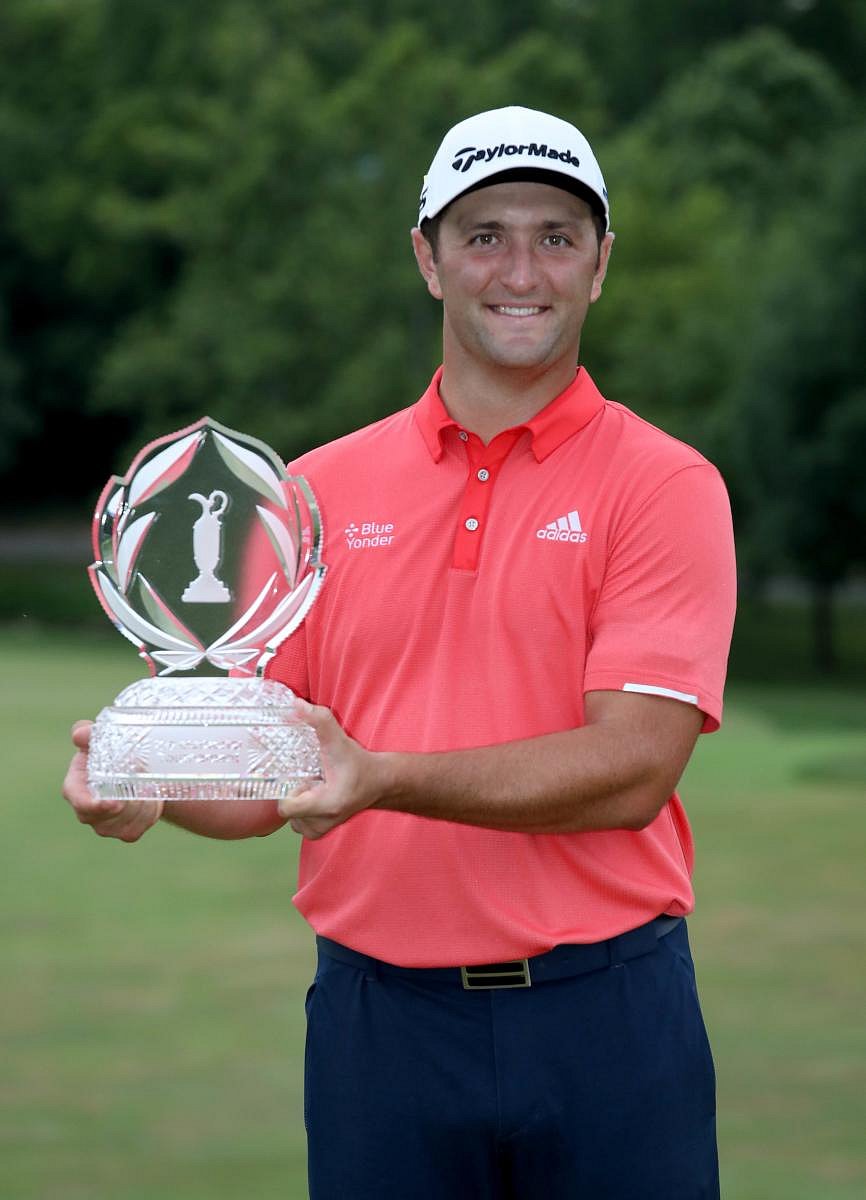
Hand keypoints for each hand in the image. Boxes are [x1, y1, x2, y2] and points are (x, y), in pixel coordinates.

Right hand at [62, 720, 163, 841]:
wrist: (139, 770)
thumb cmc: (111, 752)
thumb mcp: (100, 739)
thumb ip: (89, 733)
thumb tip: (80, 734)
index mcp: (75, 786)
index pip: (78, 800)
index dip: (92, 805)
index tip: (113, 802)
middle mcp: (85, 811)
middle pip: (104, 816)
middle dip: (125, 802)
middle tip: (141, 783)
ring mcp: (104, 825)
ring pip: (123, 824)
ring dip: (139, 806)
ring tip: (147, 786)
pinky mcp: (123, 833)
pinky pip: (135, 830)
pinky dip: (147, 814)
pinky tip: (150, 799)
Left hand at [277, 699, 378, 839]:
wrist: (379, 782)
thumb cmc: (360, 765)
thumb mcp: (340, 741)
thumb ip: (319, 721)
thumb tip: (296, 704)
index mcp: (326, 805)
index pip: (286, 807)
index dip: (290, 788)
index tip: (307, 777)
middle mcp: (321, 823)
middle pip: (287, 809)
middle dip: (295, 791)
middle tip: (313, 779)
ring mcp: (318, 830)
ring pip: (290, 815)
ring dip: (298, 800)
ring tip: (316, 787)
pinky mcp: (317, 832)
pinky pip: (296, 820)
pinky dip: (301, 807)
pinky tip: (317, 795)